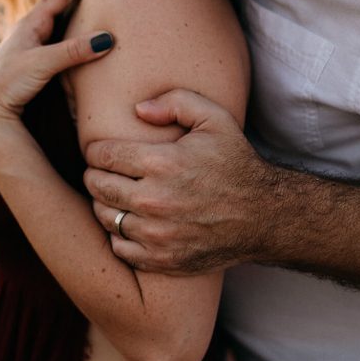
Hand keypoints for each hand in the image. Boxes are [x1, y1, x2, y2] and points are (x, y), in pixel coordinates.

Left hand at [0, 0, 113, 150]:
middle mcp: (29, 32)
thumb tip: (106, 38)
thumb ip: (71, 51)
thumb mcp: (40, 63)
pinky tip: (74, 38)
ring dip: (70, 10)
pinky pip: (55, 40)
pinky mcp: (31, 64)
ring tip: (89, 1)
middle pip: (55, 3)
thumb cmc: (6, 82)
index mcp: (30, 25)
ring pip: (54, 21)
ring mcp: (30, 47)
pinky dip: (67, 33)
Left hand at [84, 88, 270, 273]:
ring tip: (114, 195)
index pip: (103, 155)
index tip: (100, 152)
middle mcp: (155, 200)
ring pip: (105, 216)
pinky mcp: (162, 259)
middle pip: (97, 185)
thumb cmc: (235, 164)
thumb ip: (175, 102)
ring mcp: (157, 233)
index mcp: (162, 163)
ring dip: (103, 204)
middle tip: (102, 172)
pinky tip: (129, 221)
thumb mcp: (215, 119)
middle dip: (94, 175)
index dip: (96, 151)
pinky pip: (119, 247)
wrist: (265, 217)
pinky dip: (118, 234)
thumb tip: (138, 109)